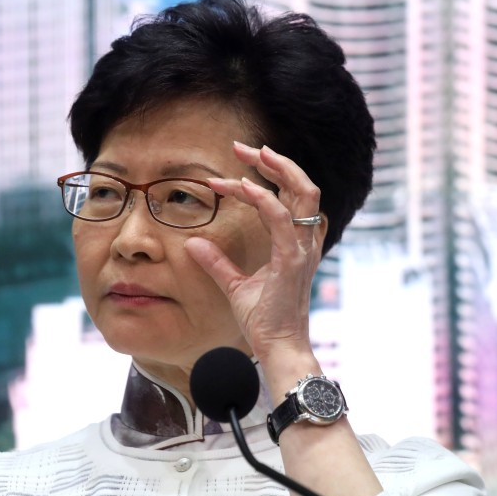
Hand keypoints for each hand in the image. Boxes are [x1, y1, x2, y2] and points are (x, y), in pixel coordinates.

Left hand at [184, 142, 326, 363]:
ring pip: (303, 193)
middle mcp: (303, 241)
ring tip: (253, 154)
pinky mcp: (292, 260)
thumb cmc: (263, 319)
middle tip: (245, 148)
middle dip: (277, 162)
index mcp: (295, 243)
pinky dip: (263, 198)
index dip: (261, 181)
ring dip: (277, 169)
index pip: (285, 199)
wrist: (276, 347)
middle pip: (302, 187)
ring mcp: (301, 249)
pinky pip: (281, 219)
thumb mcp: (235, 285)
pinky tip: (242, 188)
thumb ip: (217, 263)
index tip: (227, 176)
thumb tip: (193, 245)